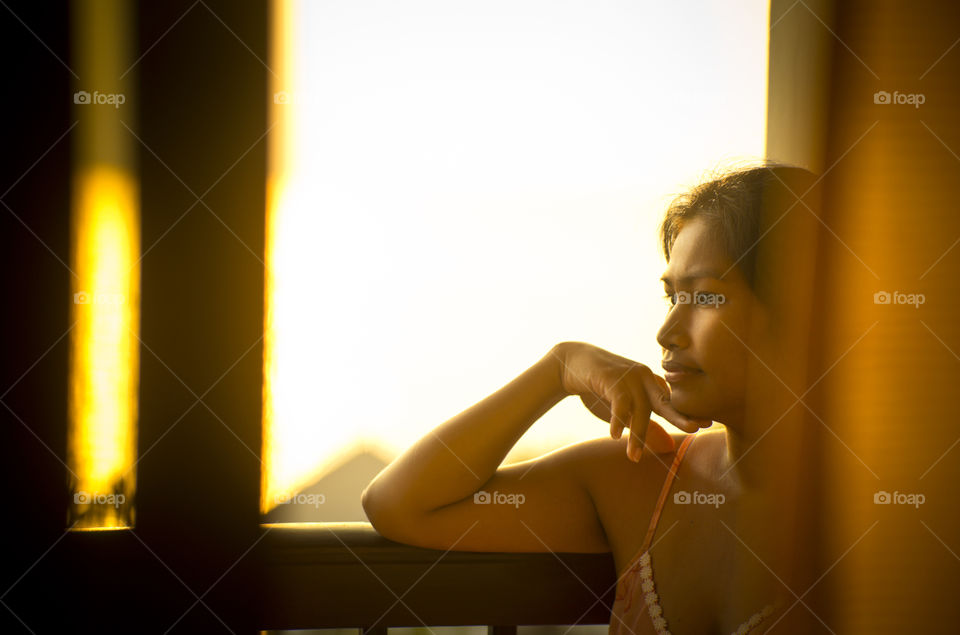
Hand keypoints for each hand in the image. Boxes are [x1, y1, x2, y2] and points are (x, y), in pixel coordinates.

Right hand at [555, 342, 710, 461]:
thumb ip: (646, 425)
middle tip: (694, 428)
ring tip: (633, 457)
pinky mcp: (612, 377)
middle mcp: (645, 377)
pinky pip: (619, 402)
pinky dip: (617, 419)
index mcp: (651, 384)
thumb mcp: (626, 410)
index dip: (686, 414)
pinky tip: (614, 435)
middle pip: (664, 402)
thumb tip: (670, 447)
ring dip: (636, 434)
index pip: (672, 403)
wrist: (572, 364)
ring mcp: (629, 375)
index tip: (706, 425)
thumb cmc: (601, 389)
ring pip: (640, 408)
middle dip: (679, 415)